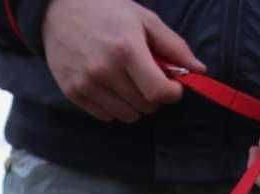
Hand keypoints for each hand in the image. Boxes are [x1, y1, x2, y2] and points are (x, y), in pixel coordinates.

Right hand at [42, 0, 203, 123]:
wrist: (61, 11)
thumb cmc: (108, 11)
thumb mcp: (145, 19)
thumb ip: (173, 46)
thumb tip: (198, 70)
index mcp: (127, 49)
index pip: (157, 91)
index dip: (172, 93)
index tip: (173, 86)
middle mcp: (105, 71)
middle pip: (145, 106)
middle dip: (154, 96)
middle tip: (149, 78)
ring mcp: (87, 85)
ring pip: (126, 115)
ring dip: (135, 104)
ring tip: (130, 83)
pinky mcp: (74, 94)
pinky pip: (106, 117)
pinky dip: (115, 107)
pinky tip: (111, 87)